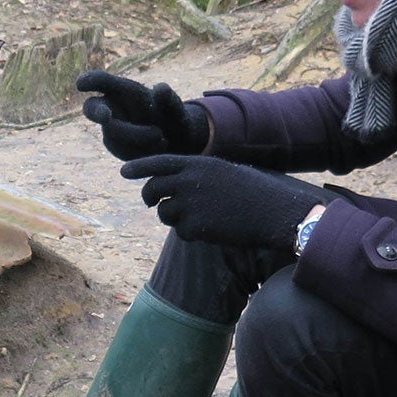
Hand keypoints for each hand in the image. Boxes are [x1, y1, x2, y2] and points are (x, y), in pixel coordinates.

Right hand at [78, 70, 208, 158]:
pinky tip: (158, 148)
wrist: (176, 141)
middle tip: (106, 116)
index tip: (80, 84)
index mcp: (122, 90)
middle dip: (96, 112)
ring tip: (163, 138)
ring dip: (139, 138)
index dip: (89, 81)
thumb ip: (170, 100)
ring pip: (113, 135)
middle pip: (92, 108)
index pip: (101, 81)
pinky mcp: (115, 146)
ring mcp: (110, 128)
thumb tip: (160, 88)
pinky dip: (142, 151)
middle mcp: (111, 107)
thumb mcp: (176, 109)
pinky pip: (122, 152)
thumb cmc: (172, 117)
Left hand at [120, 155, 332, 250]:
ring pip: (164, 213)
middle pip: (152, 189)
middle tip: (154, 203)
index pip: (158, 163)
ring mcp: (190, 203)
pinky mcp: (194, 226)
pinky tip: (211, 228)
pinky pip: (180, 232)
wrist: (272, 211)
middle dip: (150, 197)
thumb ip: (195, 176)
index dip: (139, 167)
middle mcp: (188, 180)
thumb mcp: (223, 172)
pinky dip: (190, 233)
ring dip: (173, 217)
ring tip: (200, 217)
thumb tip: (171, 187)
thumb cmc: (252, 191)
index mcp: (197, 164)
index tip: (124, 172)